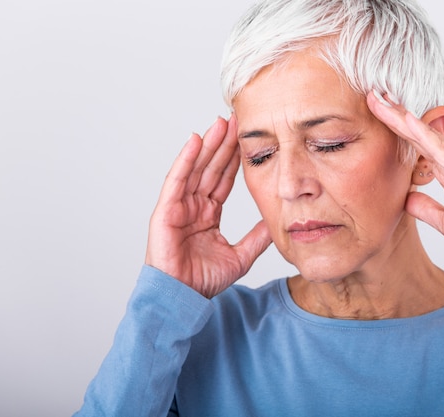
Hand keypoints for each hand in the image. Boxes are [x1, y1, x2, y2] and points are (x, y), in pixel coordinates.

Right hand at [145, 116, 271, 297]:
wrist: (183, 297)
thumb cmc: (203, 281)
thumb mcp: (240, 256)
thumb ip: (257, 238)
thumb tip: (277, 223)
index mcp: (209, 213)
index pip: (224, 179)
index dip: (236, 158)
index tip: (248, 138)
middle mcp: (194, 206)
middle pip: (211, 168)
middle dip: (224, 144)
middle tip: (237, 120)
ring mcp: (179, 206)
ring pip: (196, 169)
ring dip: (208, 145)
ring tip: (221, 123)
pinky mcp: (166, 210)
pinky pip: (177, 180)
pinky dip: (185, 160)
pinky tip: (196, 140)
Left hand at [367, 91, 443, 259]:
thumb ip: (425, 207)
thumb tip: (406, 198)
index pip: (417, 146)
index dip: (397, 130)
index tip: (376, 114)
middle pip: (419, 134)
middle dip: (394, 115)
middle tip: (372, 96)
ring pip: (427, 136)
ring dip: (403, 118)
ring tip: (381, 100)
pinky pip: (442, 150)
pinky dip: (424, 134)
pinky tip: (406, 120)